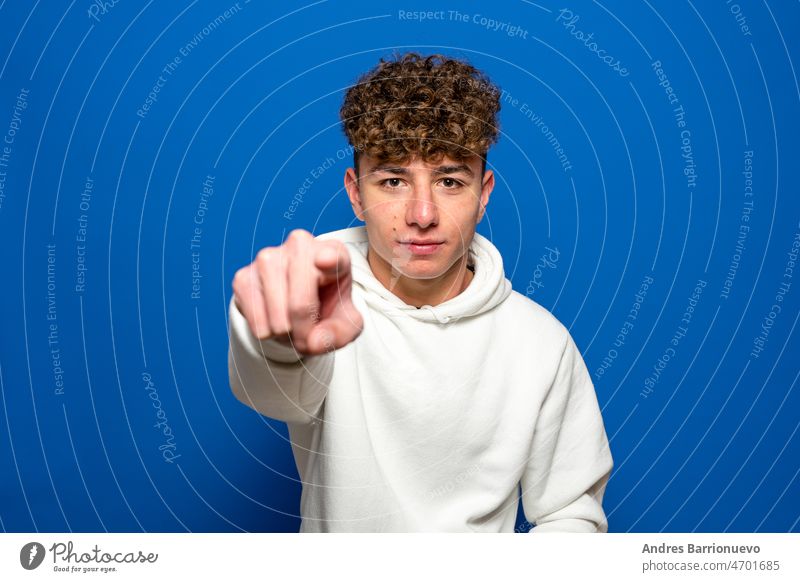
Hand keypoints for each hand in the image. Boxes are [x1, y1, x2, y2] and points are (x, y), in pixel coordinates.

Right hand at [232, 229, 363, 355]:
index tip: (325, 261)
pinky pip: (255, 319)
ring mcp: (268, 258)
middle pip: (300, 304)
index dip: (329, 260)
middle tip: (308, 333)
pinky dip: (265, 331)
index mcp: (334, 253)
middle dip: (304, 331)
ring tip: (292, 322)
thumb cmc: (327, 307)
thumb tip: (314, 342)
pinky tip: (273, 317)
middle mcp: (300, 246)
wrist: (297, 305)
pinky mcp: (244, 276)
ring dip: (285, 333)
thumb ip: (339, 333)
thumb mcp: (346, 325)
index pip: (332, 256)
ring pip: (277, 315)